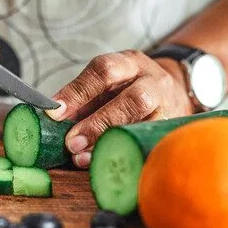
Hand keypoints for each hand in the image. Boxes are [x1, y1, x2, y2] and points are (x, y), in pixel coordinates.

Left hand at [45, 52, 193, 167]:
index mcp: (130, 64)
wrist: (174, 92)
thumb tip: (53, 120)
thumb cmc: (129, 90)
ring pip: (143, 124)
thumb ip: (82, 100)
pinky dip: (122, 155)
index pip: (104, 71)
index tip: (55, 113)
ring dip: (109, 143)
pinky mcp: (170, 130)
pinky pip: (147, 145)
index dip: (77, 92)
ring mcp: (167, 108)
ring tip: (82, 158)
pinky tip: (104, 163)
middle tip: (72, 142)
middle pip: (133, 99)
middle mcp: (153, 82)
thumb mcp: (107, 85)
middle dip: (98, 123)